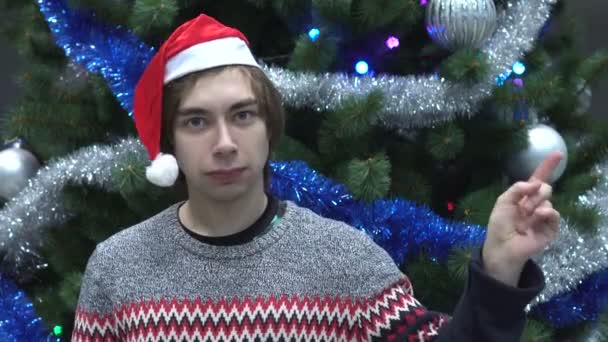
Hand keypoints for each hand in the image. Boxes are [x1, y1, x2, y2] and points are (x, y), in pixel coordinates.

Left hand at [482, 151, 562, 285]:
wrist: (502, 247)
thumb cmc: (499, 225)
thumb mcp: (503, 202)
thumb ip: (517, 188)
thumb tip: (536, 182)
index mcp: (524, 197)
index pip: (538, 178)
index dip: (547, 166)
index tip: (558, 153)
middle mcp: (536, 204)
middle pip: (545, 187)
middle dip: (534, 194)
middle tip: (523, 208)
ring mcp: (544, 216)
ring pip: (548, 199)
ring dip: (534, 206)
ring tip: (525, 220)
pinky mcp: (551, 228)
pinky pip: (554, 213)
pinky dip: (545, 213)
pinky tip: (537, 218)